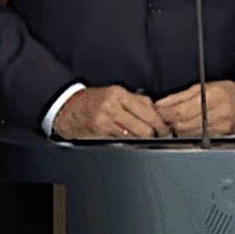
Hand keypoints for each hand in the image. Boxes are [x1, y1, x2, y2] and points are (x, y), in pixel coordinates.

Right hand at [53, 85, 170, 138]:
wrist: (70, 108)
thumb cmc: (95, 100)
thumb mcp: (115, 93)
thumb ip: (138, 100)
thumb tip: (158, 112)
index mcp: (118, 93)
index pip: (148, 112)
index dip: (159, 124)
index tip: (164, 129)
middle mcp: (111, 106)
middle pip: (144, 128)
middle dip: (153, 134)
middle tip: (157, 136)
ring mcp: (105, 120)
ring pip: (135, 136)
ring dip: (141, 138)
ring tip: (142, 136)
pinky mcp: (100, 132)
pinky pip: (123, 140)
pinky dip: (128, 140)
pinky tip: (127, 136)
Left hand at [155, 80, 234, 136]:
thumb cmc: (226, 92)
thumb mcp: (203, 87)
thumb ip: (180, 96)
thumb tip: (161, 104)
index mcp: (214, 96)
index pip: (183, 110)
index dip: (166, 113)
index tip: (157, 111)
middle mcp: (220, 112)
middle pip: (184, 123)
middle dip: (170, 121)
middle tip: (163, 116)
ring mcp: (222, 126)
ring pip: (189, 132)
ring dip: (177, 128)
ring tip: (174, 120)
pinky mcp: (222, 135)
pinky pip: (198, 137)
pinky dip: (188, 132)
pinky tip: (186, 126)